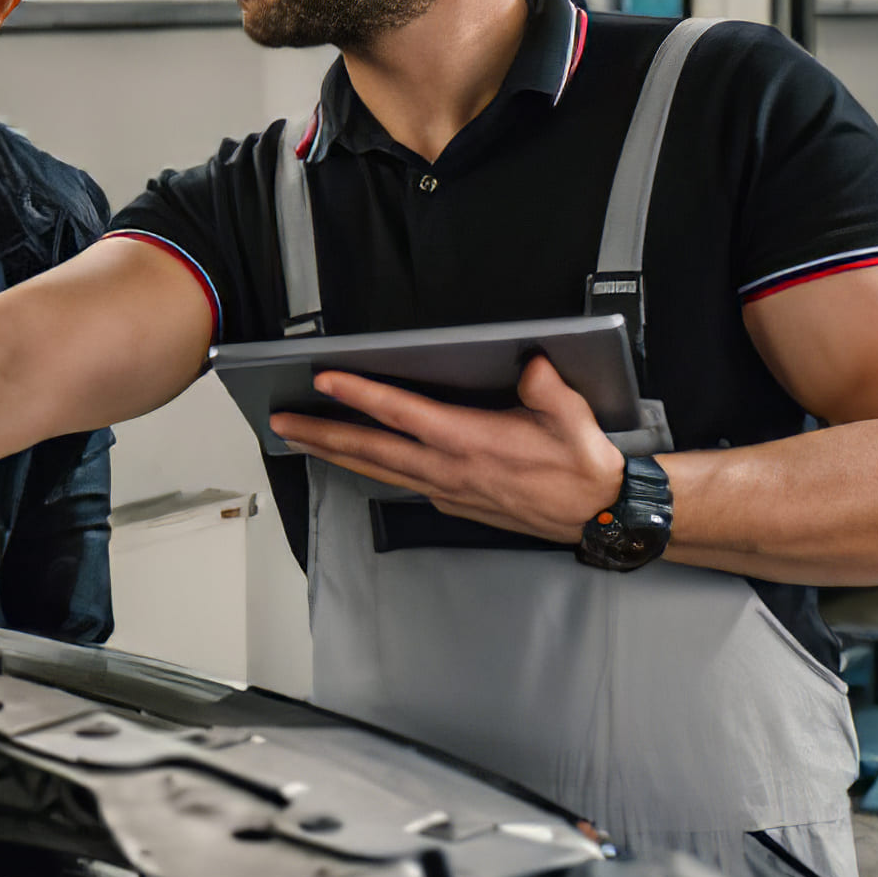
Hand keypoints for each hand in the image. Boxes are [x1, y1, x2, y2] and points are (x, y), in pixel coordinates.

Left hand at [270, 354, 623, 542]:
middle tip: (280, 421)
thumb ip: (543, 385)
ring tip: (298, 439)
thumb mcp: (570, 415)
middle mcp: (447, 469)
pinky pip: (400, 484)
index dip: (359, 395)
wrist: (597, 515)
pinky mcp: (453, 504)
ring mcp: (446, 491)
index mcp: (469, 440)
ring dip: (335, 454)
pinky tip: (353, 460)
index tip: (323, 381)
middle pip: (370, 450)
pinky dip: (370, 469)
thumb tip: (527, 362)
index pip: (401, 414)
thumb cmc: (582, 465)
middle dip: (320, 433)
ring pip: (378, 470)